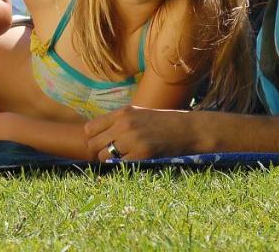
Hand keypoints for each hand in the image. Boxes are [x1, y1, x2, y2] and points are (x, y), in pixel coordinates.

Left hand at [84, 105, 199, 160]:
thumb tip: (97, 135)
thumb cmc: (164, 122)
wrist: (189, 129)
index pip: (90, 128)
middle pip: (93, 144)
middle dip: (100, 151)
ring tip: (124, 158)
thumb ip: (119, 122)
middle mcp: (124, 124)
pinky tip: (134, 161)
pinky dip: (123, 166)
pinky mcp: (141, 155)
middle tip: (112, 153)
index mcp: (123, 113)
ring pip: (103, 157)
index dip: (94, 138)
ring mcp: (132, 140)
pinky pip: (119, 165)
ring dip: (110, 160)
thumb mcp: (139, 113)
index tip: (103, 142)